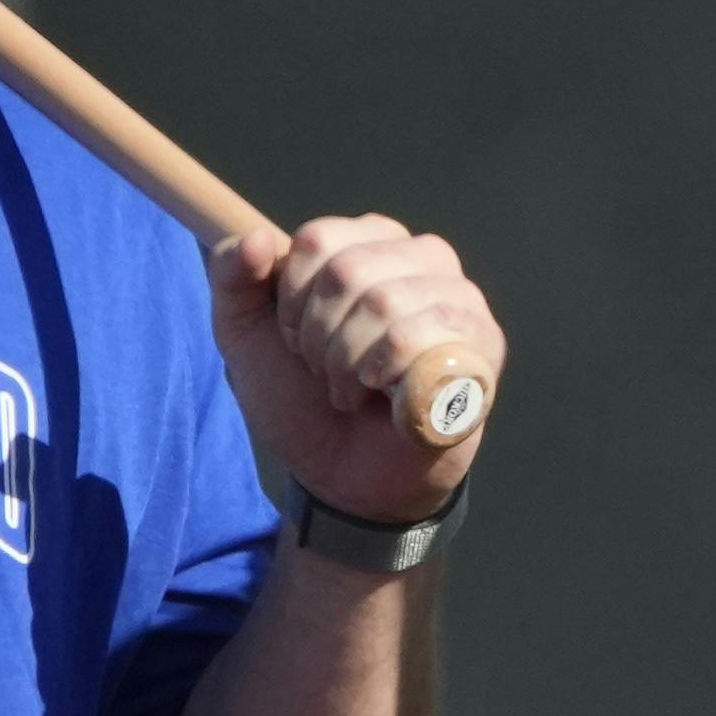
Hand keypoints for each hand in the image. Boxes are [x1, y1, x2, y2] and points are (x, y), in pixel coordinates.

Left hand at [212, 214, 496, 526]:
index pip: (318, 239)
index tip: (294, 339)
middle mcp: (424, 258)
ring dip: (349, 365)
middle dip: (318, 338)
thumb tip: (255, 238)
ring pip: (385, 305)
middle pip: (349, 271)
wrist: (344, 476)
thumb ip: (232, 275)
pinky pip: (422, 342)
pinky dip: (385, 378)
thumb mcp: (245, 333)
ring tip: (353, 389)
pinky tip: (387, 400)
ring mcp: (461, 299)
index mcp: (370, 241)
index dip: (291, 299)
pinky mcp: (483, 346)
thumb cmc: (302, 400)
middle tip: (326, 371)